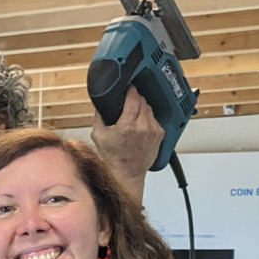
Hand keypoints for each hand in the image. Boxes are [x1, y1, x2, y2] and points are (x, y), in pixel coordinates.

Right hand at [90, 85, 161, 203]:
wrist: (126, 172)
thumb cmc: (113, 157)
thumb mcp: (98, 135)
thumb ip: (100, 116)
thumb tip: (102, 103)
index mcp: (127, 125)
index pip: (133, 98)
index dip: (130, 89)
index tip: (128, 86)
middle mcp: (143, 127)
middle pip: (142, 101)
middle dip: (135, 99)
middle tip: (127, 102)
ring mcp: (153, 130)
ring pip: (149, 108)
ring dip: (141, 108)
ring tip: (132, 116)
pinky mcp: (160, 134)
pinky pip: (154, 118)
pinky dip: (147, 118)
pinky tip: (139, 126)